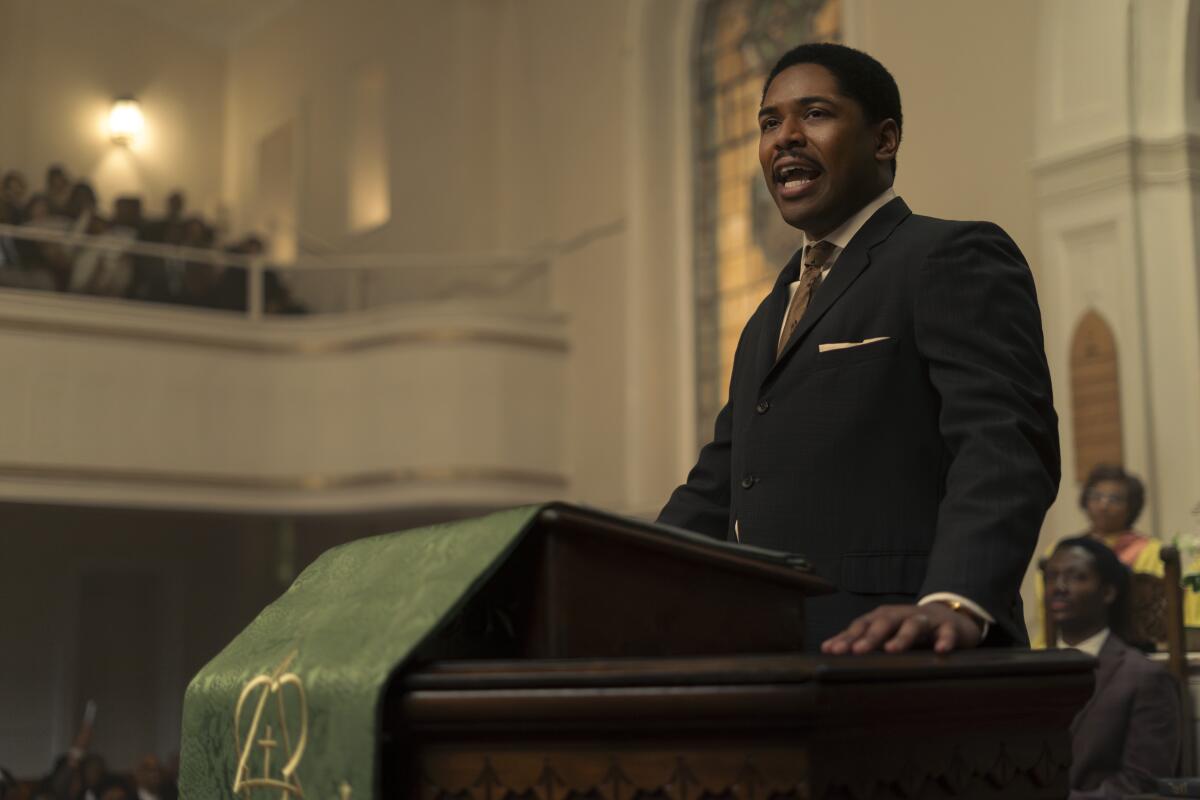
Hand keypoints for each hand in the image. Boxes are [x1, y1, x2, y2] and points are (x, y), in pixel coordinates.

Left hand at [820, 602, 983, 654]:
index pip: (861, 626)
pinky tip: (940, 651)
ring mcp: (925, 620)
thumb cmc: (906, 629)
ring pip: (913, 626)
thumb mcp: (884, 633)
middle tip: (857, 651)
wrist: (948, 616)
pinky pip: (946, 633)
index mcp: (882, 618)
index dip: (846, 638)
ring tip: (892, 650)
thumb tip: (826, 650)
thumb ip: (859, 641)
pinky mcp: (948, 627)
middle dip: (870, 637)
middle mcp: (900, 616)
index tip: (831, 650)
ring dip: (902, 637)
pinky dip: (944, 640)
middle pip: (883, 623)